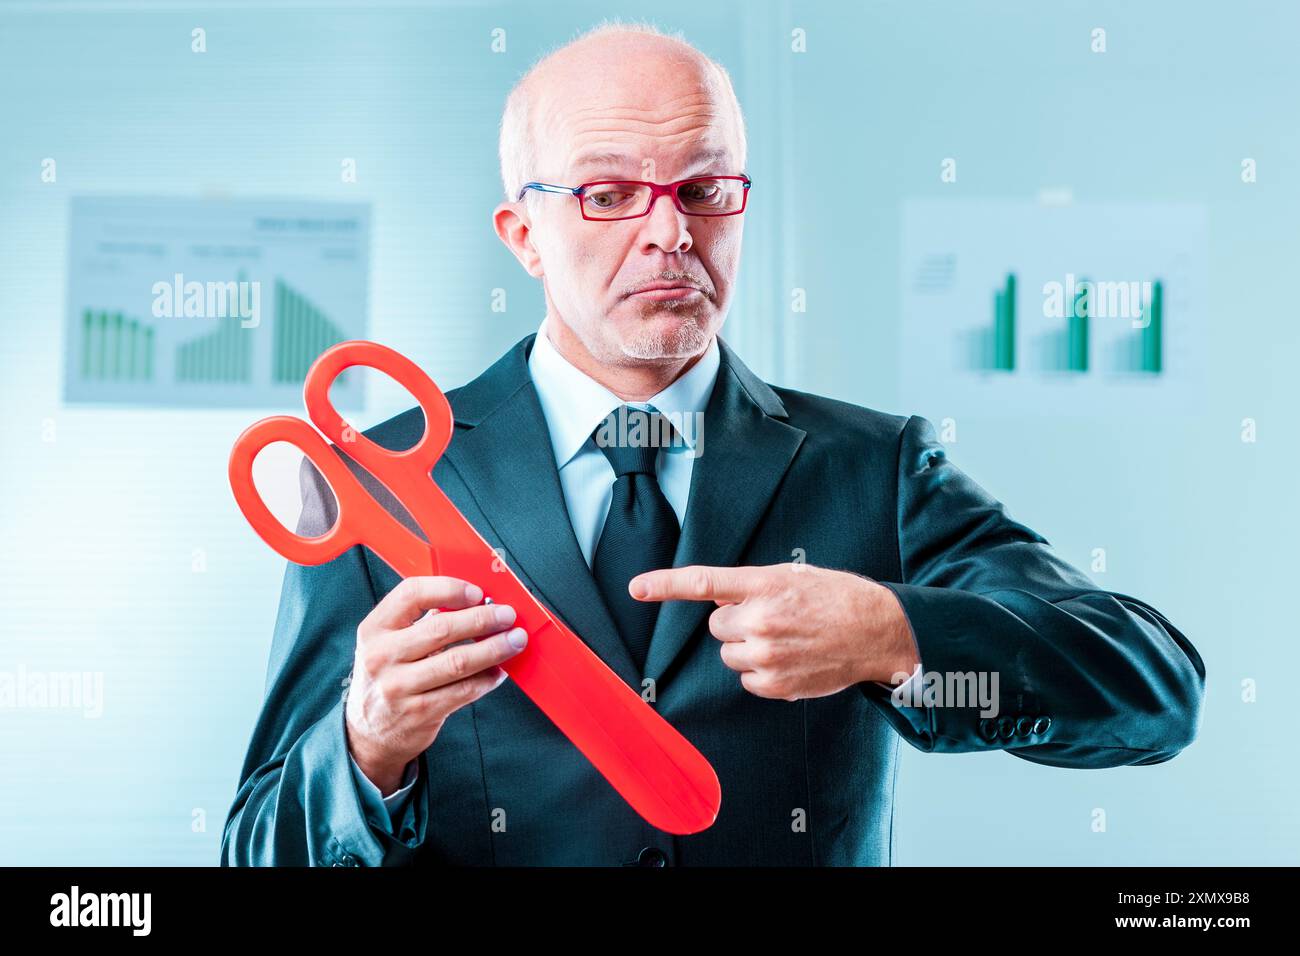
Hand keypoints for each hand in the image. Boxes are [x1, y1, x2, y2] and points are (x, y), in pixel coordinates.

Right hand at [345, 576, 527, 794]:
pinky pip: (464, 691)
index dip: (449, 588)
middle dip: (483, 619)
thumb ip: (424, 620)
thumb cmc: (388, 677)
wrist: (369, 732)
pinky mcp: (419, 713)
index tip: (477, 593)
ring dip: (494, 648)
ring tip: (514, 641)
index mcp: (375, 629)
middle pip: (442, 628)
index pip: (412, 594)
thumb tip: (475, 602)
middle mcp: (382, 656)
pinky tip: (498, 671)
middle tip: (507, 616)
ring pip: (458, 662)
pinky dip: (487, 678)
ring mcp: (398, 687)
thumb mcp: (390, 643)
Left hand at [629, 563, 918, 701]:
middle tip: (771, 620)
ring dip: (747, 648)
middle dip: (736, 622)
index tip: (637, 588)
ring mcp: (766, 654)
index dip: (665, 585)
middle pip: (716, 625)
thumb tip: (717, 597)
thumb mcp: (793, 577)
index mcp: (765, 584)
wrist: (877, 631)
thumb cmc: (837, 599)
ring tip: (786, 640)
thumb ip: (751, 586)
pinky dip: (762, 672)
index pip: (704, 582)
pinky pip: (746, 679)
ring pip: (729, 654)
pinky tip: (791, 660)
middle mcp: (761, 619)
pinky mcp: (775, 684)